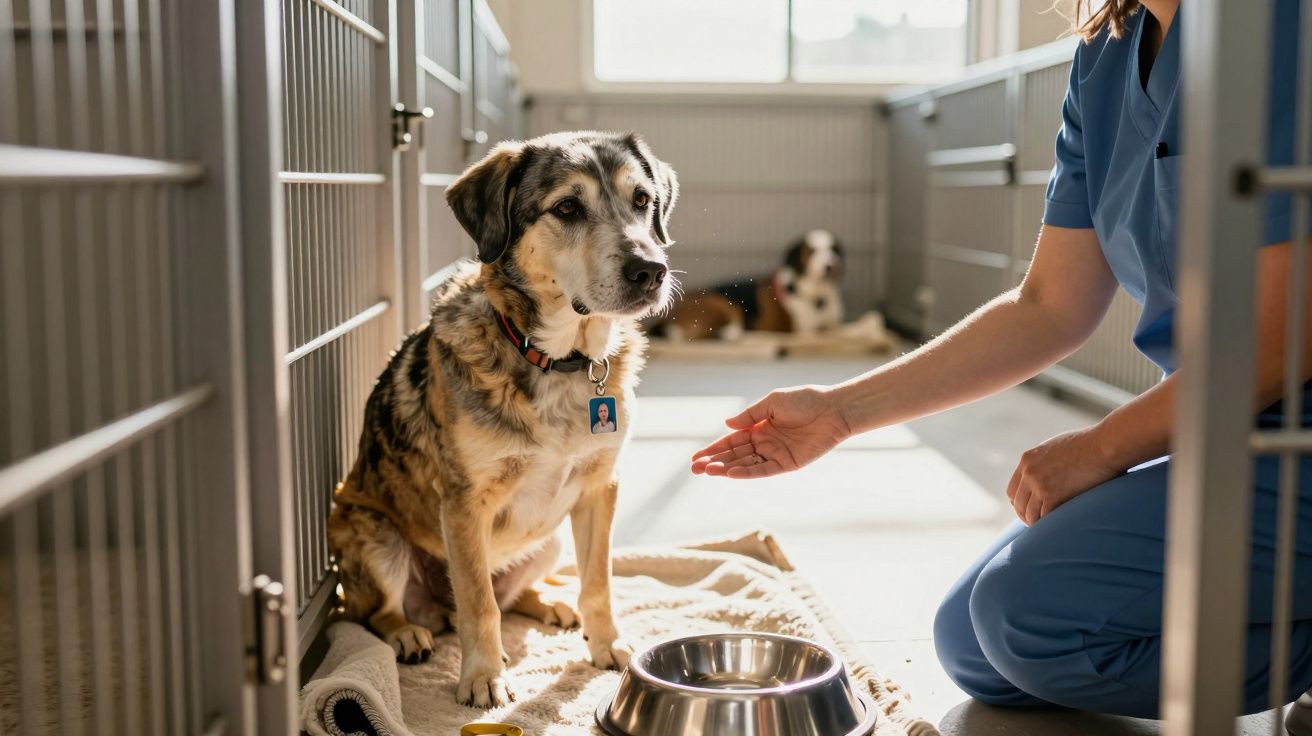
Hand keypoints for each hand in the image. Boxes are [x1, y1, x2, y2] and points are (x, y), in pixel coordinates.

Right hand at [690, 386, 850, 478]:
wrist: (832, 409)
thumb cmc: (805, 400)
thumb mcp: (772, 402)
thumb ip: (750, 415)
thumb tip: (727, 424)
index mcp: (759, 427)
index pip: (731, 441)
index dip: (714, 449)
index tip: (696, 457)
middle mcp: (765, 442)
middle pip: (735, 455)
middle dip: (715, 461)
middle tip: (695, 468)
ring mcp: (776, 454)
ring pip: (746, 464)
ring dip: (726, 468)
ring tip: (708, 471)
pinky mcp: (788, 464)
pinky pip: (764, 470)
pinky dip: (747, 472)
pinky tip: (731, 473)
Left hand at [1008, 426, 1122, 524]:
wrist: (1104, 446)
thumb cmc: (1089, 445)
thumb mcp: (1057, 447)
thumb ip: (1045, 461)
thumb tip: (1048, 474)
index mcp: (1028, 459)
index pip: (1013, 489)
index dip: (1020, 502)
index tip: (1030, 510)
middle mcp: (1029, 472)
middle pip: (1018, 504)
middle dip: (1026, 515)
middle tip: (1038, 524)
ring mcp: (1039, 484)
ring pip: (1029, 513)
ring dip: (1037, 523)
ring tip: (1049, 529)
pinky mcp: (1053, 496)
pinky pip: (1043, 517)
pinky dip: (1049, 525)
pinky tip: (1058, 527)